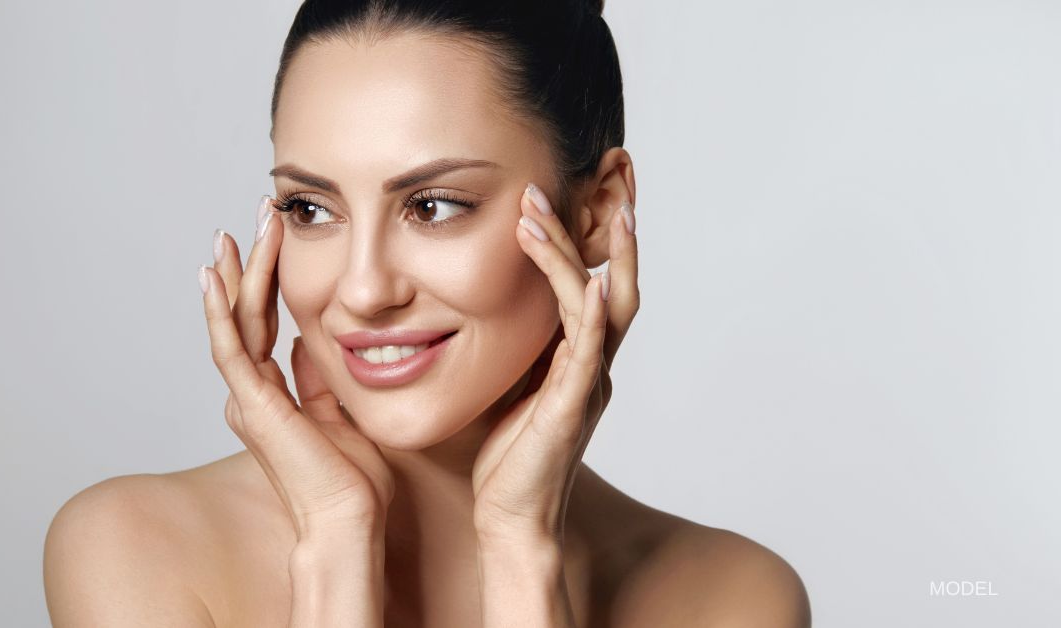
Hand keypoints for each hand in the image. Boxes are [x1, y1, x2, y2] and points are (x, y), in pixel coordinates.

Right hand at [200, 198, 394, 538]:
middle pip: (247, 315)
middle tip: (260, 215)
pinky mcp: (253, 406)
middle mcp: (252, 394)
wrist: (348, 523)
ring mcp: (248, 399)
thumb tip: (314, 343)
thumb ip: (322, 380)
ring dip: (237, 275)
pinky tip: (214, 275)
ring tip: (234, 231)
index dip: (270, 281)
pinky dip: (220, 312)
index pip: (267, 324)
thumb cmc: (354, 483)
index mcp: (272, 397)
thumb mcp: (342, 415)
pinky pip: (232, 349)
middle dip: (252, 264)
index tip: (280, 238)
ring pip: (236, 323)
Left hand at [471, 184, 638, 542]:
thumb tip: (483, 300)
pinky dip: (596, 315)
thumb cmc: (506, 456)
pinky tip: (597, 282)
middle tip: (614, 164)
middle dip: (619, 221)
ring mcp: (589, 383)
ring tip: (546, 209)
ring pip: (602, 304)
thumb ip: (515, 343)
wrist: (510, 517)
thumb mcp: (508, 382)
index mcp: (579, 355)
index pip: (601, 277)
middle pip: (622, 277)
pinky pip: (591, 353)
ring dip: (577, 254)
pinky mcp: (573, 408)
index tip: (600, 178)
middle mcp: (594, 363)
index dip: (604, 229)